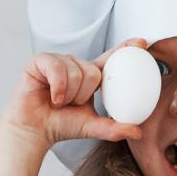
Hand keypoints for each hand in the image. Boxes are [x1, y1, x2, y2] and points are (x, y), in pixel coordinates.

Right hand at [0, 39, 144, 146]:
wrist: (34, 130)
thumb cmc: (60, 125)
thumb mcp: (92, 126)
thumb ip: (114, 128)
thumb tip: (138, 132)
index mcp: (90, 75)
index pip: (111, 58)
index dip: (126, 47)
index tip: (142, 43)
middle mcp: (75, 65)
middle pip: (93, 71)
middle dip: (84, 94)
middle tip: (71, 104)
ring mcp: (58, 61)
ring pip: (76, 71)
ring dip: (69, 94)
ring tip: (58, 101)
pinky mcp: (40, 61)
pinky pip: (58, 68)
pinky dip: (57, 87)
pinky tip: (51, 97)